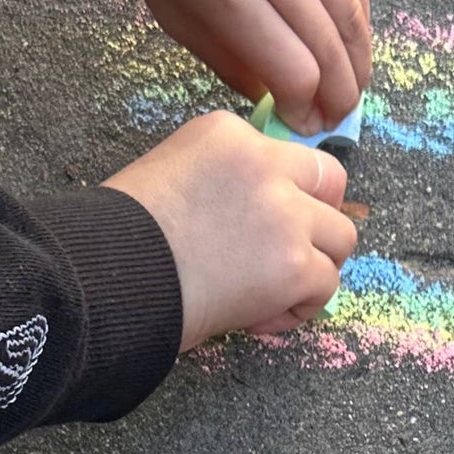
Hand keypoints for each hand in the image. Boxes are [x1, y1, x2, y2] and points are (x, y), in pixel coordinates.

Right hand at [104, 111, 356, 349]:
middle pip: (331, 184)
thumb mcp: (169, 176)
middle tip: (288, 255)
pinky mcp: (296, 264)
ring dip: (314, 268)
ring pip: (341, 238)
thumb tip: (251, 223)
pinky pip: (327, 286)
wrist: (112, 278)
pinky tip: (259, 318)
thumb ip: (220, 181)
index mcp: (228, 134)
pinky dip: (300, 309)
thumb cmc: (121, 240)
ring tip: (271, 293)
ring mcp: (286, 214)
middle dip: (317, 220)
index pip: (286, 157)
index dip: (282, 195)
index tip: (256, 228)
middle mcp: (265, 164)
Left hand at [110, 0, 370, 138]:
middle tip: (334, 120)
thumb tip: (276, 98)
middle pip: (331, 51)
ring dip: (359, 65)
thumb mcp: (176, 16)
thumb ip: (229, 63)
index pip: (295, 72)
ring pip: (353, 18)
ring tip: (351, 92)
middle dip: (338, 97)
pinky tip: (351, 47)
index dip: (305, 109)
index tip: (300, 124)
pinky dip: (358, 23)